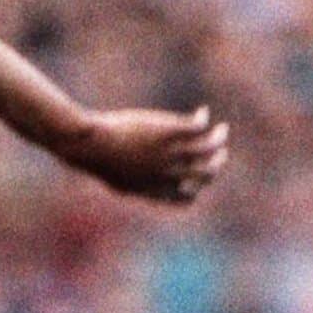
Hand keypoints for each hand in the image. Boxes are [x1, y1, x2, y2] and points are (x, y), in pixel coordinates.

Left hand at [51, 106, 228, 204]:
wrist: (91, 145)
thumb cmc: (97, 160)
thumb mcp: (116, 178)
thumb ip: (133, 184)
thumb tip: (134, 184)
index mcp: (155, 191)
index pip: (186, 199)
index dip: (196, 190)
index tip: (196, 179)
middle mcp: (168, 175)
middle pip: (206, 174)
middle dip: (217, 164)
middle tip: (220, 153)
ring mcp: (171, 153)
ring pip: (209, 148)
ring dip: (219, 139)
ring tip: (222, 130)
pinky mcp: (170, 132)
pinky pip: (198, 127)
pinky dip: (203, 120)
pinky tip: (202, 113)